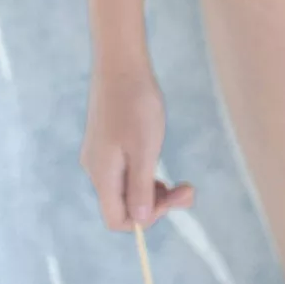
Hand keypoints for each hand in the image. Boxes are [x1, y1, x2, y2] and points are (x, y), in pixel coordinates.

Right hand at [80, 58, 194, 231]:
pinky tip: (158, 158)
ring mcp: (100, 154)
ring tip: (180, 180)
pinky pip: (124, 170)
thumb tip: (141, 220)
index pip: (117, 219)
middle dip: (157, 203)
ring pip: (126, 187)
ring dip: (154, 189)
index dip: (145, 220)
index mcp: (102, 175)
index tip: (172, 198)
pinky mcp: (106, 141)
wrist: (121, 63)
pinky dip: (144, 172)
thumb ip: (141, 188)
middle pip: (124, 204)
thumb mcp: (144, 149)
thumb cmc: (136, 104)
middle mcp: (96, 169)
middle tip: (188, 188)